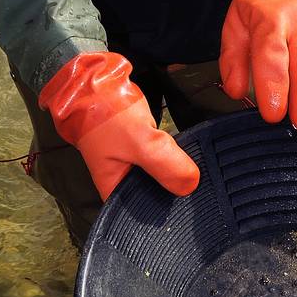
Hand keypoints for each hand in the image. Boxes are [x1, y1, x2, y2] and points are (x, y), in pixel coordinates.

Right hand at [39, 51, 199, 200]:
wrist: (93, 79)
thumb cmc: (103, 114)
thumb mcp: (138, 141)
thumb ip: (165, 163)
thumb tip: (191, 185)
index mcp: (114, 192)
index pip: (146, 216)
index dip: (170, 213)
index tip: (195, 207)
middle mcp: (124, 183)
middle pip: (157, 196)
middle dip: (177, 189)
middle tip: (203, 188)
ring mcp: (134, 164)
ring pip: (163, 176)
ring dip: (177, 169)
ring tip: (196, 169)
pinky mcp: (143, 148)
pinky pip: (163, 158)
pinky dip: (173, 154)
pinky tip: (187, 152)